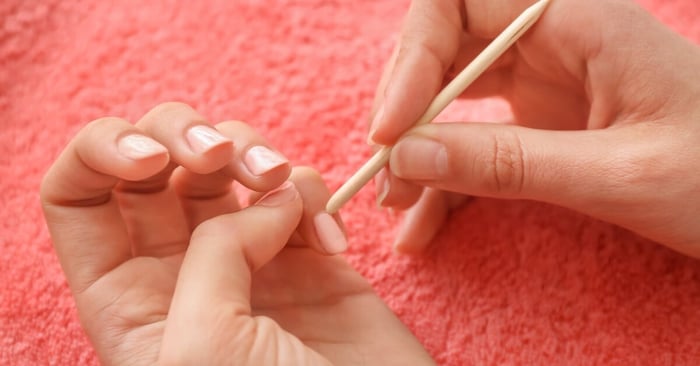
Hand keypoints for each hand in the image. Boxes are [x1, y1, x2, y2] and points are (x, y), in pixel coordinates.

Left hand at [41, 102, 433, 364]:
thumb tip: (264, 204)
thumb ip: (213, 256)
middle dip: (185, 135)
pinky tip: (334, 245)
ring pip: (232, 162)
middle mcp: (183, 272)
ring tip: (286, 188)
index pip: (78, 199)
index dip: (99, 154)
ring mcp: (251, 258)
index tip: (150, 157)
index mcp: (129, 301)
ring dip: (256, 154)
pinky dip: (316, 196)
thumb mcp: (206, 344)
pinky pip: (301, 190)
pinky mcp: (312, 255)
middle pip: (156, 161)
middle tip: (221, 156)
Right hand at [369, 0, 699, 256]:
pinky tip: (424, 223)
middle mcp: (552, 41)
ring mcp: (543, 81)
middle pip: (442, 50)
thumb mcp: (617, 175)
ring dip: (415, 149)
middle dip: (405, 110)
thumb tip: (406, 155)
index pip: (459, 3)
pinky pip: (474, 140)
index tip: (392, 126)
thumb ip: (511, 163)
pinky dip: (444, 180)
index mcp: (580, 21)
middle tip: (386, 172)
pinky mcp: (540, 123)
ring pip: (449, 97)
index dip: (413, 57)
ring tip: (396, 205)